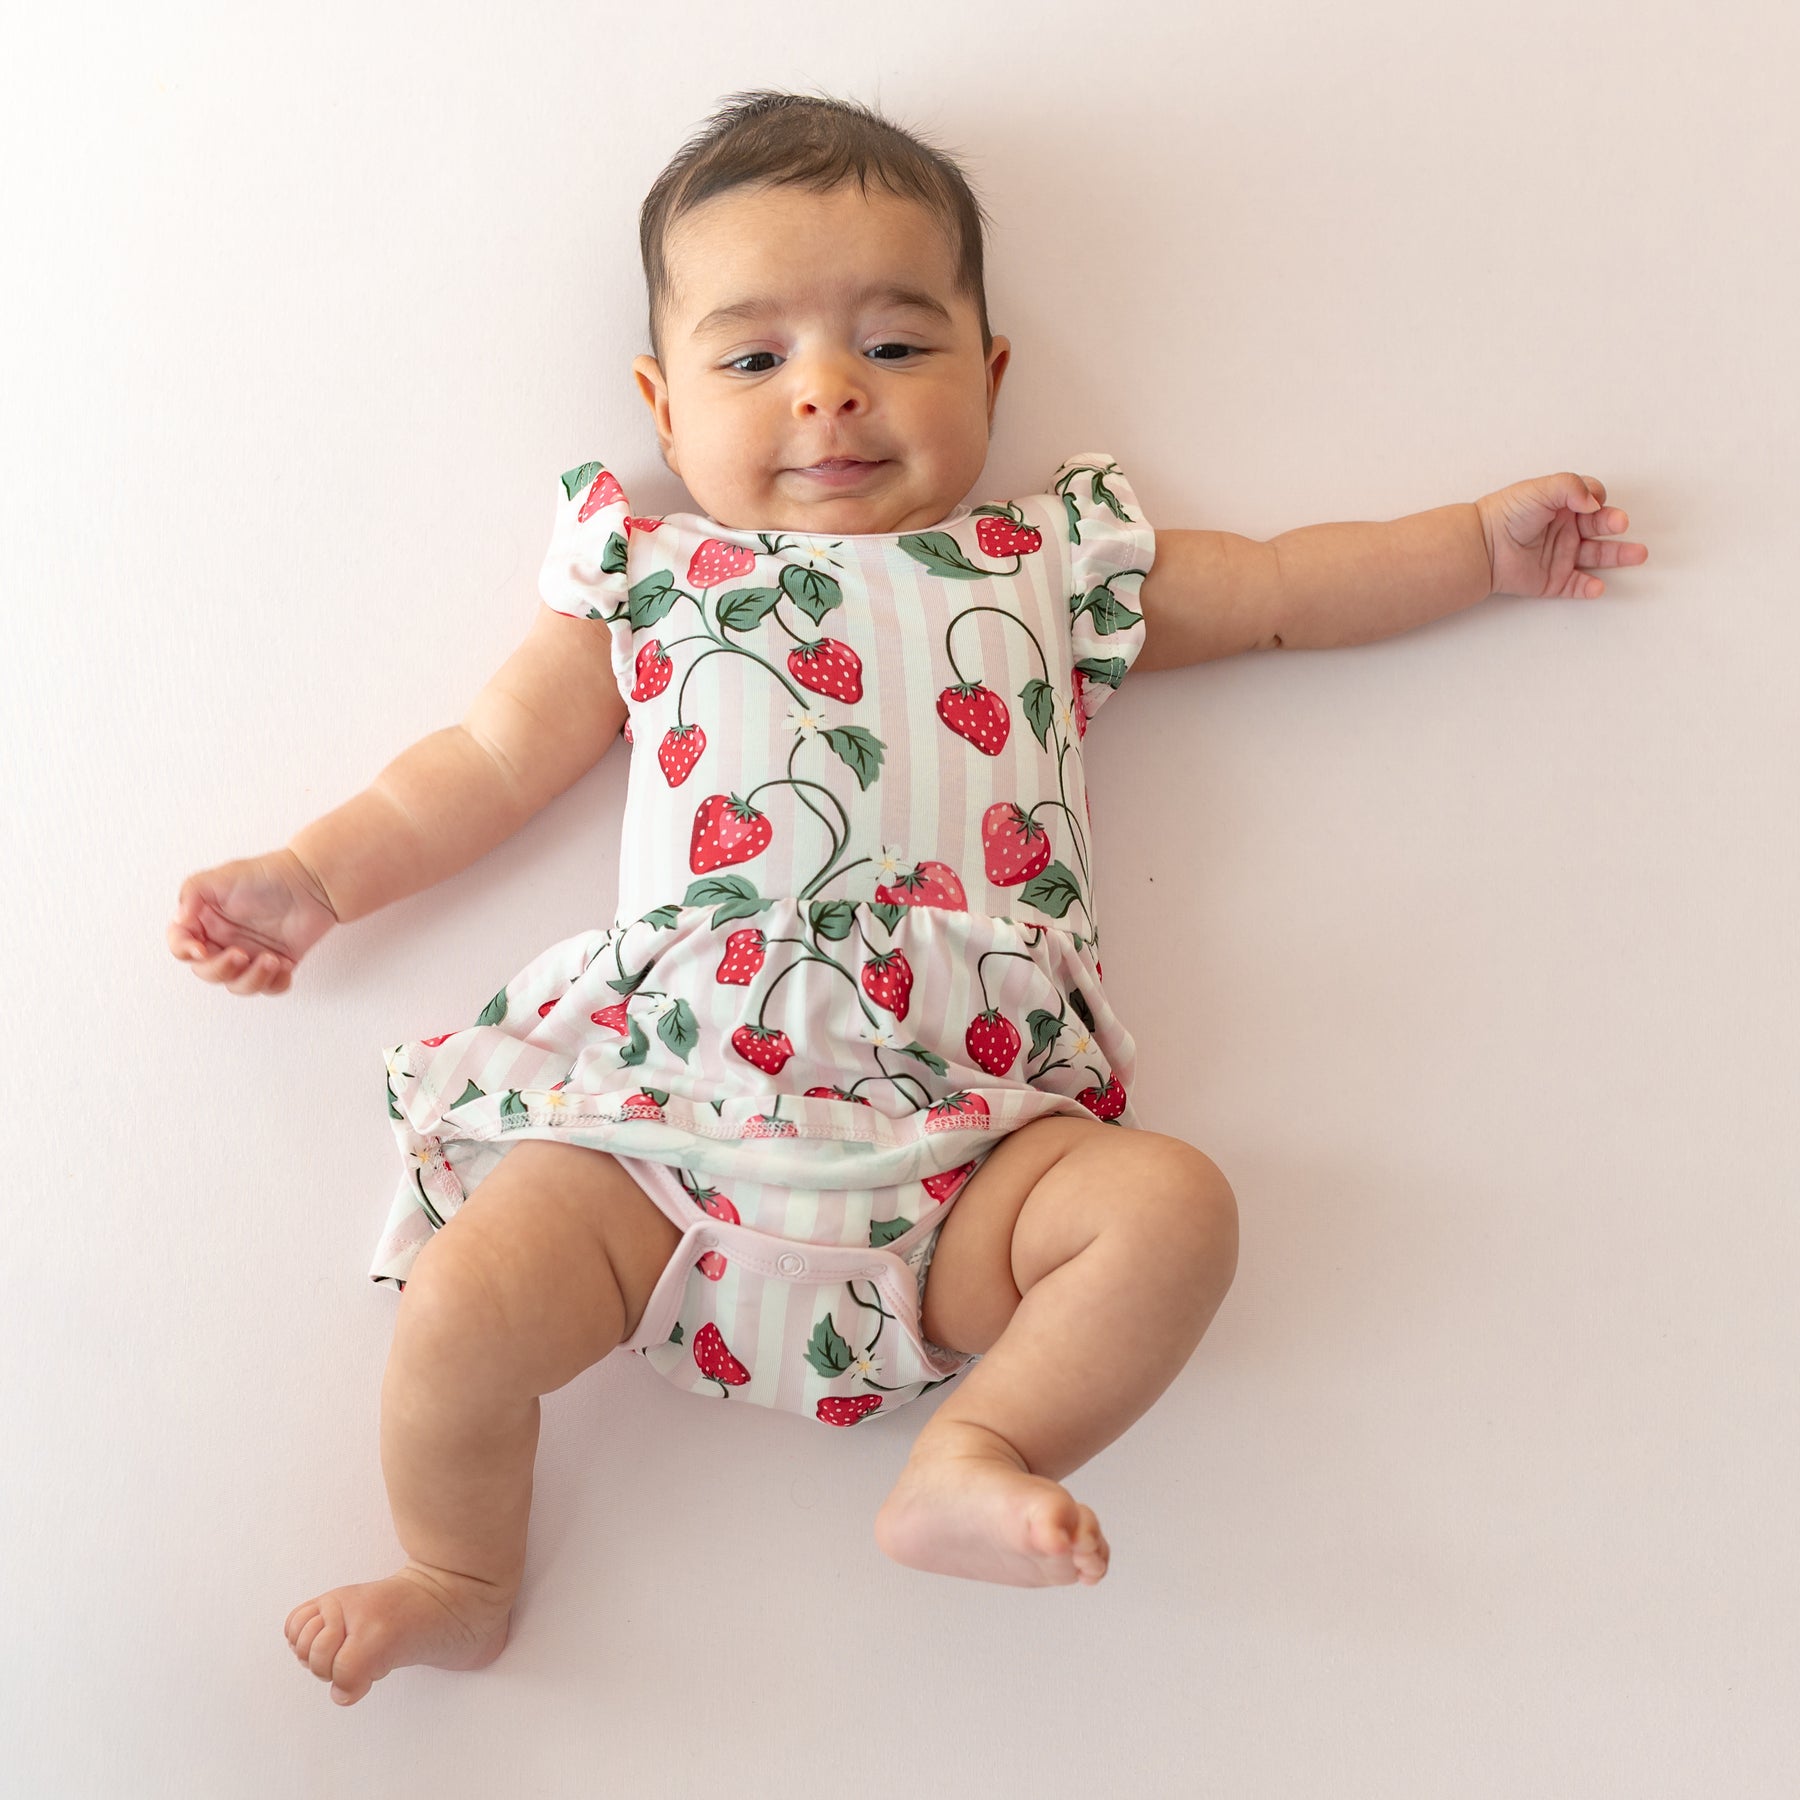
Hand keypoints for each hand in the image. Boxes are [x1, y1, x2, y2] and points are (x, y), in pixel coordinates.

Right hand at [167, 848, 338, 995]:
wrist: (311, 882)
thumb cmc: (267, 876)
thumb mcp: (220, 876)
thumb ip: (192, 893)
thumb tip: (180, 919)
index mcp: (205, 921)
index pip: (181, 945)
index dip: (185, 951)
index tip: (201, 949)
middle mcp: (223, 941)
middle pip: (206, 972)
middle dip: (222, 968)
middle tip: (242, 954)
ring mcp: (250, 954)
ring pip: (237, 985)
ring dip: (252, 978)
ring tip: (271, 959)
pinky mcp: (275, 964)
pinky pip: (269, 987)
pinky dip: (275, 982)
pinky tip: (284, 964)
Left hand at [1476, 471, 1648, 599]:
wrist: (1482, 546)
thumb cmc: (1507, 513)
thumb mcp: (1540, 490)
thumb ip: (1570, 487)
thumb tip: (1595, 501)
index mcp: (1563, 506)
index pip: (1592, 499)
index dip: (1598, 498)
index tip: (1593, 502)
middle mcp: (1565, 530)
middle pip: (1600, 526)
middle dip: (1614, 524)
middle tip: (1620, 524)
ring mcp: (1562, 555)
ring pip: (1598, 556)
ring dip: (1619, 555)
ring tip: (1639, 554)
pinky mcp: (1554, 580)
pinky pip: (1577, 585)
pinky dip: (1590, 588)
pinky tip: (1599, 586)